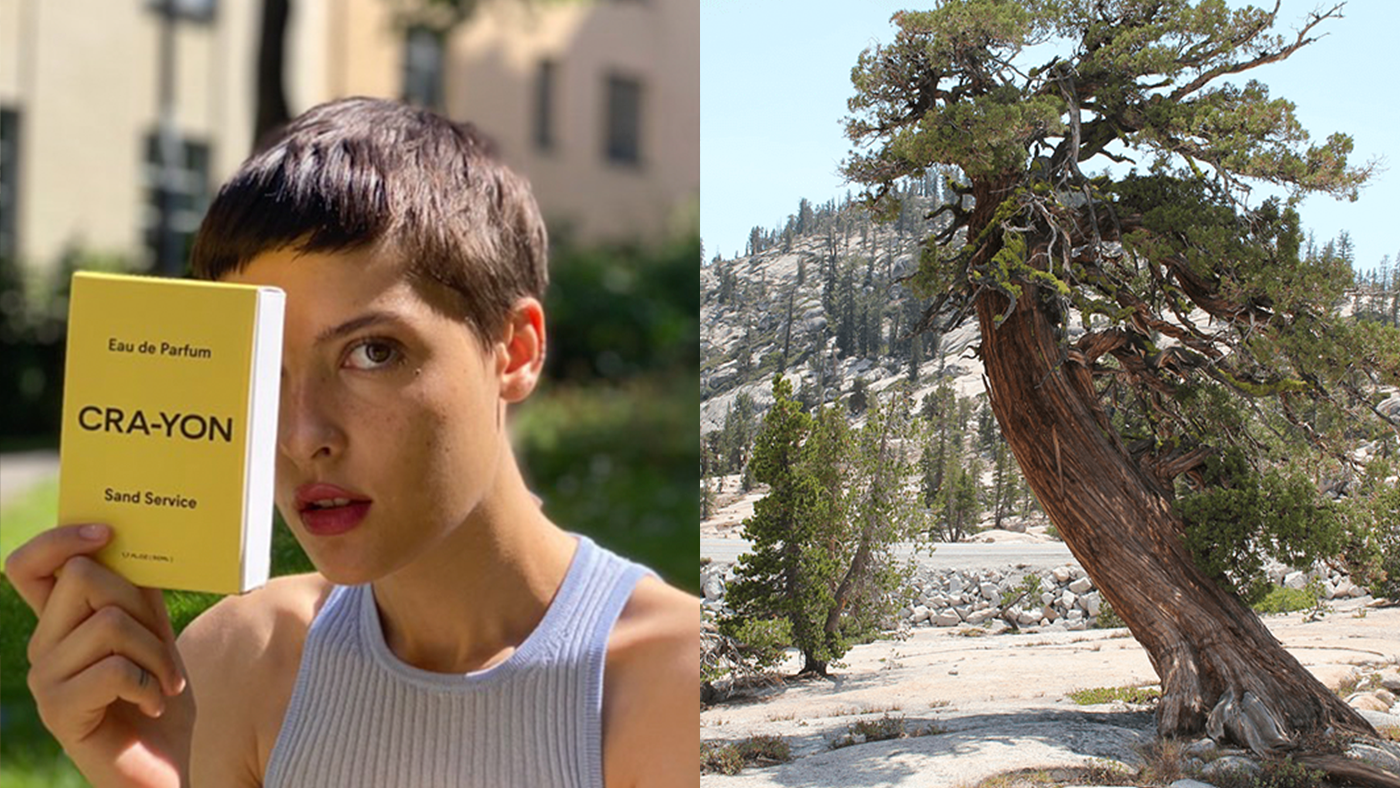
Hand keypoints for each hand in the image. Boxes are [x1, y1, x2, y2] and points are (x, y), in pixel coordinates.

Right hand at [5, 524, 193, 786]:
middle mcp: (42, 646)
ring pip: (109, 622)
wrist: (163, 768)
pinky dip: (150, 685)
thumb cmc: (159, 698)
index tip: (107, 531)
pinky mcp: (58, 710)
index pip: (27, 565)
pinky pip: (113, 668)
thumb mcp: (154, 635)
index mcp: (61, 623)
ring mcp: (45, 678)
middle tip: (161, 650)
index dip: (59, 539)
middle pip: (84, 578)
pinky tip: (152, 704)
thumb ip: (140, 594)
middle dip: (142, 607)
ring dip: (157, 654)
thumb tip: (141, 539)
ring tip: (164, 685)